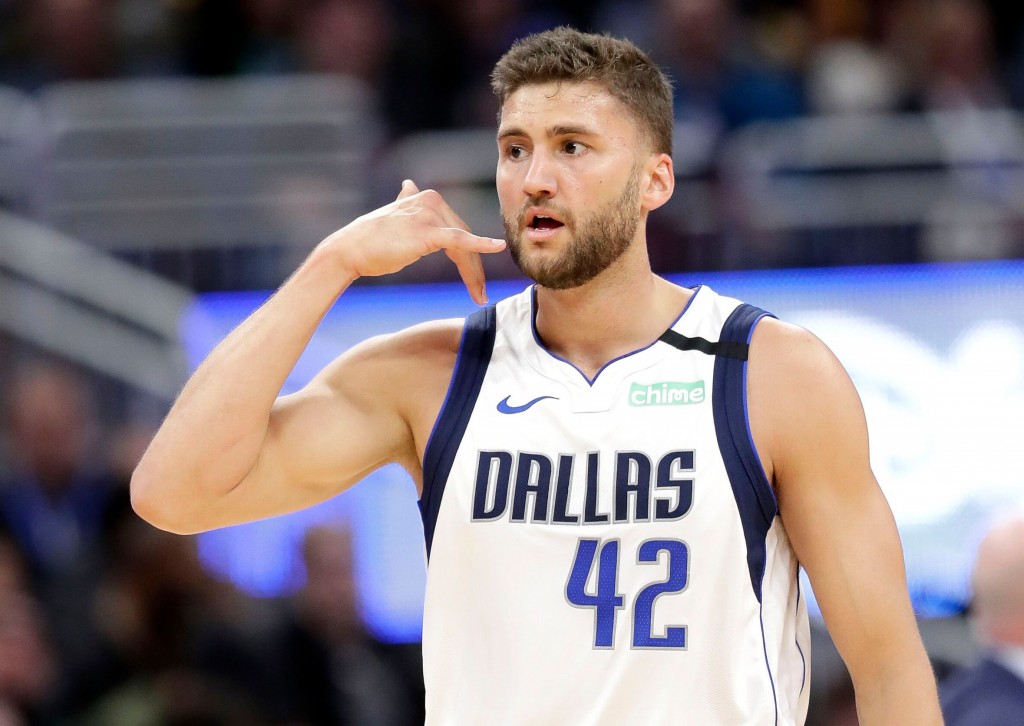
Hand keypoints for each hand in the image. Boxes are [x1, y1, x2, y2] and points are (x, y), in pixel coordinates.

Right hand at [323, 180, 505, 303]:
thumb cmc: (368, 239)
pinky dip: (480, 244)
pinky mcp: (427, 232)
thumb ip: (407, 202)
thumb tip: (409, 184)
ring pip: (463, 246)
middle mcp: (432, 201)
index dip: (470, 255)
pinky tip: (497, 247)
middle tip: (480, 294)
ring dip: (474, 274)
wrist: (347, 250)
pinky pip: (460, 240)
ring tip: (479, 296)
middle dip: (474, 269)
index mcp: (427, 198)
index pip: (456, 229)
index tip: (475, 280)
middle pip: (464, 238)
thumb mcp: (392, 215)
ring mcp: (429, 215)